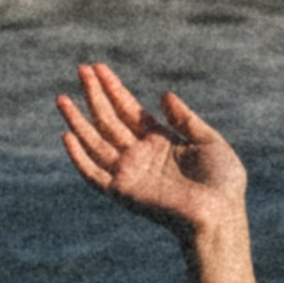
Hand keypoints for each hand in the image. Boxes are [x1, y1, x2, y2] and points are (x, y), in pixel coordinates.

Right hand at [56, 62, 248, 242]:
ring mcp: (130, 173)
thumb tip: (164, 95)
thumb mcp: (208, 140)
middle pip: (109, 120)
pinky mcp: (123, 191)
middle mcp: (140, 155)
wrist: (220, 214)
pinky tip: (67, 135)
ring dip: (78, 120)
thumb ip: (185, 119)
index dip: (113, 89)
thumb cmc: (222, 182)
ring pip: (95, 142)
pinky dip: (79, 157)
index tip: (98, 68)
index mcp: (160, 141)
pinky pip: (94, 174)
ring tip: (62, 98)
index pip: (129, 110)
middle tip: (80, 69)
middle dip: (94, 95)